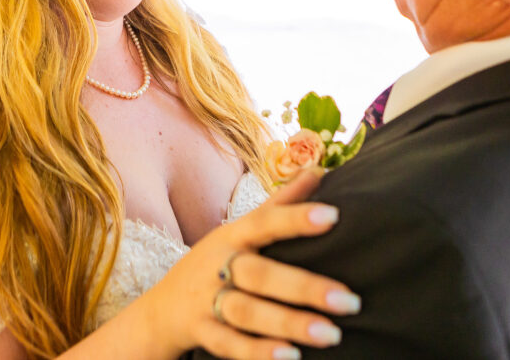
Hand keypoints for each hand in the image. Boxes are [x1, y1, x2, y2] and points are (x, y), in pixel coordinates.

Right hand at [144, 167, 360, 359]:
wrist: (159, 310)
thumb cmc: (214, 263)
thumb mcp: (239, 231)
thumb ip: (279, 204)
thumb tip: (319, 170)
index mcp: (232, 236)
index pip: (266, 222)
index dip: (296, 218)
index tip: (333, 216)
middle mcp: (218, 266)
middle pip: (260, 275)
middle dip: (304, 287)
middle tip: (349, 300)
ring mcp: (207, 301)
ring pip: (248, 313)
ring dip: (289, 324)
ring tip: (332, 334)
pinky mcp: (201, 333)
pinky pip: (229, 345)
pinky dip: (258, 353)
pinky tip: (290, 357)